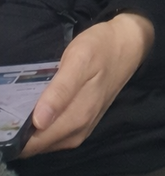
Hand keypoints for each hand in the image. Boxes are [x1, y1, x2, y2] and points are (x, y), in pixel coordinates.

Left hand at [21, 13, 154, 156]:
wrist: (128, 45)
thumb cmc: (101, 47)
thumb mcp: (79, 59)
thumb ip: (60, 91)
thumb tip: (39, 121)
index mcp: (76, 117)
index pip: (33, 143)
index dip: (14, 133)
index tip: (5, 116)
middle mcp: (77, 131)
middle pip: (36, 144)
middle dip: (19, 129)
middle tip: (12, 103)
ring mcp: (80, 130)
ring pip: (44, 141)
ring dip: (29, 128)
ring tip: (21, 102)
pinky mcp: (82, 124)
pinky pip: (54, 134)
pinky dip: (41, 125)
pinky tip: (36, 106)